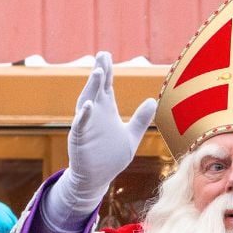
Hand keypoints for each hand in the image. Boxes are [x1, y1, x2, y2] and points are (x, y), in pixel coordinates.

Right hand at [66, 52, 156, 195]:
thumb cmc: (112, 156)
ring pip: (87, 103)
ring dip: (92, 88)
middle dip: (99, 73)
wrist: (97, 178)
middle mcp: (94, 115)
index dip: (107, 71)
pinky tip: (89, 105)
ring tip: (98, 73)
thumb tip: (152, 100)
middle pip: (96, 90)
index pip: (106, 87)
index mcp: (106, 111)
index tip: (106, 55)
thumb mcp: (132, 135)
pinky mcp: (80, 139)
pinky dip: (84, 116)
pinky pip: (81, 125)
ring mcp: (86, 126)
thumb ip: (141, 119)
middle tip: (102, 56)